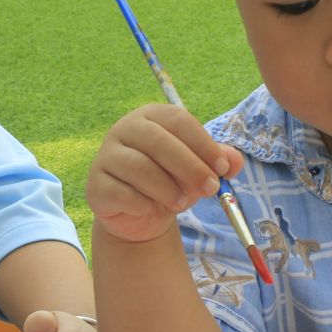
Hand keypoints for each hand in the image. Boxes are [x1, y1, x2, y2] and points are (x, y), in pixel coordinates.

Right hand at [86, 104, 243, 244]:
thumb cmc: (171, 182)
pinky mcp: (96, 184)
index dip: (203, 144)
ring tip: (182, 202)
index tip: (224, 168)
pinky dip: (143, 204)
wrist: (139, 214)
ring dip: (167, 188)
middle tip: (211, 188)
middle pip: (158, 141)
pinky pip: (122, 193)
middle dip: (190, 166)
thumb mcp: (198, 170)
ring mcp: (106, 156)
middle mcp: (124, 129)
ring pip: (139, 167)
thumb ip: (218, 161)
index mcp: (151, 116)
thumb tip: (235, 160)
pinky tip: (153, 209)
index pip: (178, 120)